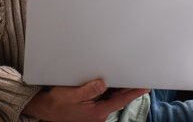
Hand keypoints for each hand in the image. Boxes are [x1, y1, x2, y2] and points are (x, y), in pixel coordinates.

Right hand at [22, 79, 149, 121]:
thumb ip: (88, 90)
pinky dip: (112, 91)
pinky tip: (115, 83)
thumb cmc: (58, 102)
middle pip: (119, 99)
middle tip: (142, 78)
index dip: (134, 93)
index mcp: (97, 111)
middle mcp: (99, 114)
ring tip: (131, 78)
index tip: (145, 86)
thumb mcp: (71, 94)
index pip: (120, 100)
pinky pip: (106, 99)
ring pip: (113, 99)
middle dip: (130, 89)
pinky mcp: (92, 109)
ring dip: (122, 89)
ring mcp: (96, 112)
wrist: (47, 109)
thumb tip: (102, 83)